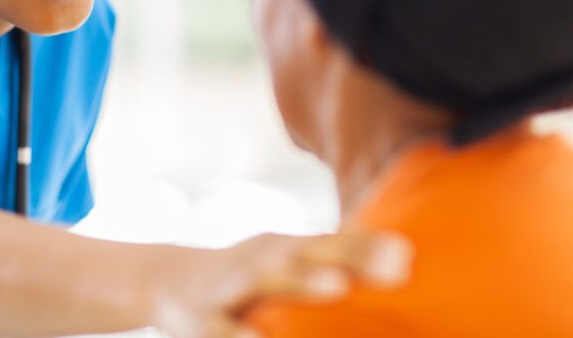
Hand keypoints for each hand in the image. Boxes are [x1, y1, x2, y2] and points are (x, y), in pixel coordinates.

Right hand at [147, 231, 412, 337]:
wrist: (165, 281)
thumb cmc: (247, 276)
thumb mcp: (284, 263)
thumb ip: (336, 260)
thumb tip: (404, 260)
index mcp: (285, 249)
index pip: (333, 243)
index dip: (368, 246)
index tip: (407, 254)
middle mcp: (261, 261)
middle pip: (308, 253)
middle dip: (347, 256)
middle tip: (394, 265)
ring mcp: (230, 285)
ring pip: (267, 280)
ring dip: (300, 281)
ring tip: (336, 286)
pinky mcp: (201, 319)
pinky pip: (222, 328)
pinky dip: (240, 334)